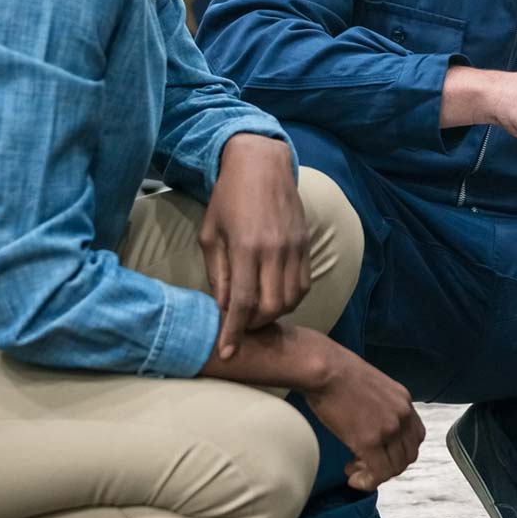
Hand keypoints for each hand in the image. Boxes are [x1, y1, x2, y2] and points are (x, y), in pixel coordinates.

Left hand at [202, 133, 309, 359]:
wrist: (262, 164)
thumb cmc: (227, 198)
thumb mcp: (211, 235)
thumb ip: (218, 274)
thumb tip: (221, 309)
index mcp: (246, 247)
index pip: (243, 303)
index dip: (234, 333)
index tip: (227, 353)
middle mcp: (274, 250)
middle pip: (272, 308)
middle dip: (255, 326)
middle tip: (240, 327)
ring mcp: (294, 247)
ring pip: (291, 299)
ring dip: (274, 314)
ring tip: (256, 313)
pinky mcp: (305, 244)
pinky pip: (303, 284)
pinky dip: (290, 299)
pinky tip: (274, 297)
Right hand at [299, 342, 425, 491]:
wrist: (323, 368)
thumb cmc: (336, 371)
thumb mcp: (371, 386)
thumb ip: (379, 406)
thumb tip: (370, 423)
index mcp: (403, 400)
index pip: (415, 436)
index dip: (399, 451)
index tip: (381, 454)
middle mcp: (402, 415)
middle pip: (408, 455)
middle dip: (389, 466)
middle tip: (365, 465)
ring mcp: (389, 429)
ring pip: (395, 467)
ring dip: (376, 475)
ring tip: (354, 470)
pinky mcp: (370, 441)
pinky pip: (378, 473)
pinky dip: (368, 482)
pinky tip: (353, 478)